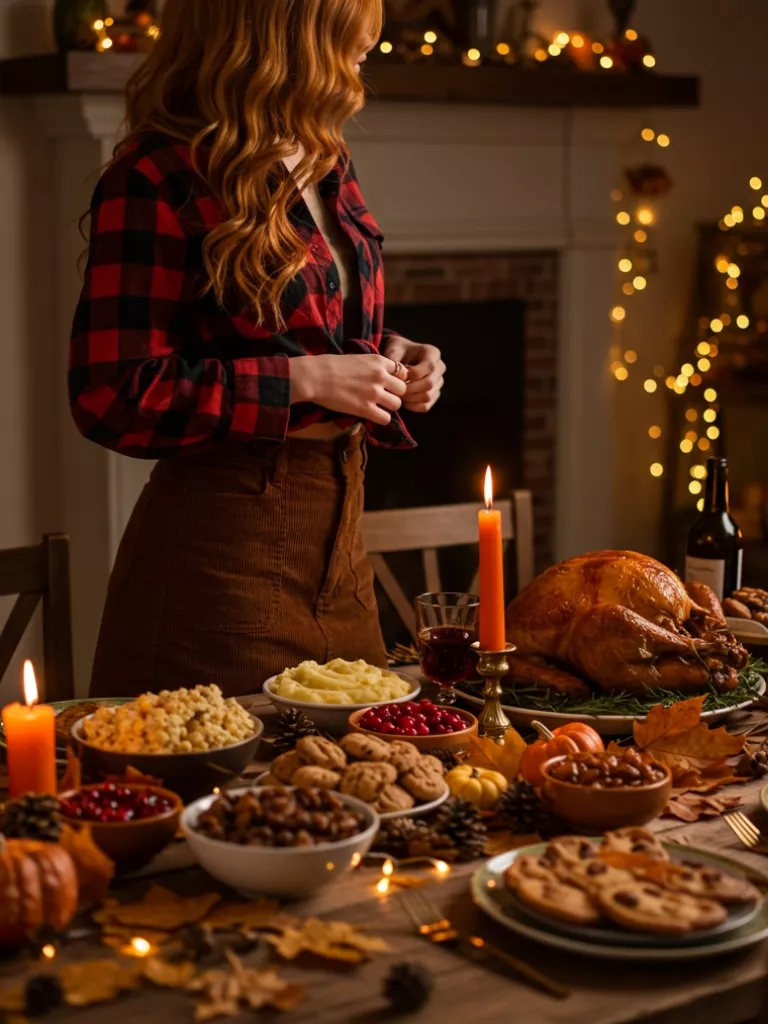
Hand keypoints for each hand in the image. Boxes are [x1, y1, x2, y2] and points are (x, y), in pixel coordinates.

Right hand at [290, 354, 406, 425]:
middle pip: (403, 389)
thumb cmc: (331, 365)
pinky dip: (381, 419)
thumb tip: (383, 374)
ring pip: (397, 404)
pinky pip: (385, 418)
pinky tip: (372, 415)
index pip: (402, 372)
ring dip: (389, 407)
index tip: (387, 384)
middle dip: (395, 394)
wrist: (316, 376)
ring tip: (377, 407)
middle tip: (384, 397)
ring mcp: (374, 393)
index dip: (396, 379)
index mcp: (379, 361)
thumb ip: (373, 366)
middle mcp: (380, 376)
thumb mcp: (358, 358)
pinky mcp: (366, 408)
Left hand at [383, 334, 444, 412]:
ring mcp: (438, 382)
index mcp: (432, 353)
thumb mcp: (394, 350)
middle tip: (396, 389)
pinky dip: (413, 406)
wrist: (400, 357)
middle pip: (429, 383)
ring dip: (410, 398)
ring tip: (399, 394)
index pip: (429, 367)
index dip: (412, 374)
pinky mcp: (434, 394)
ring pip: (428, 396)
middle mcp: (440, 367)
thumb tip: (401, 376)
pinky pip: (426, 406)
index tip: (398, 376)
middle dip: (410, 388)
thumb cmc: (397, 352)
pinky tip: (403, 401)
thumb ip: (395, 361)